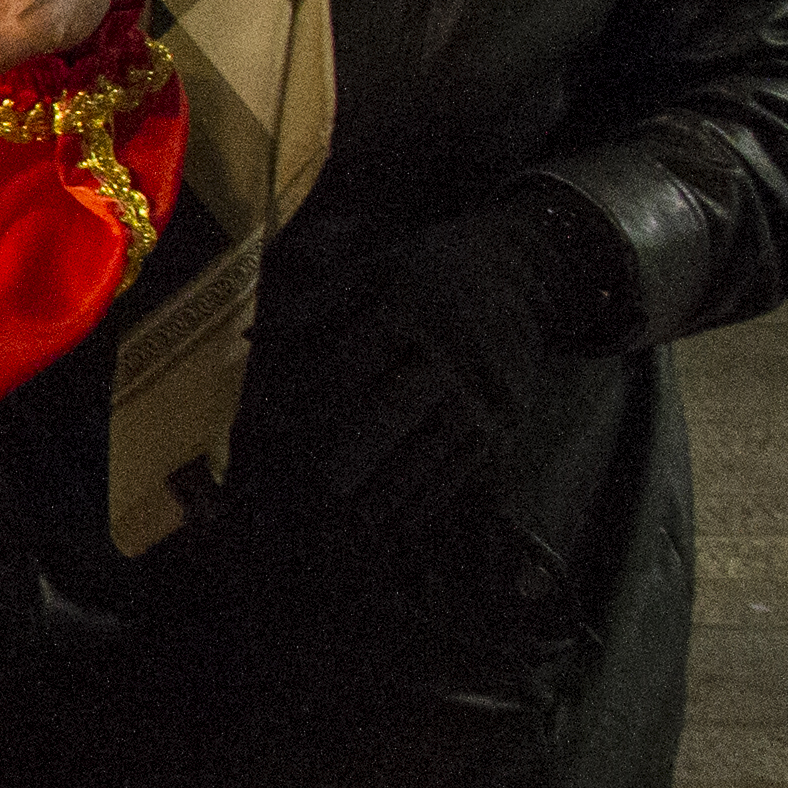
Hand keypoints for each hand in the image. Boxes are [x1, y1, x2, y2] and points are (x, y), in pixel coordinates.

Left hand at [291, 193, 590, 538]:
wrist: (533, 268)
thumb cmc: (435, 266)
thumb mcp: (378, 265)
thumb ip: (320, 301)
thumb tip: (255, 334)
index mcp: (414, 305)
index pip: (356, 358)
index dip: (316, 393)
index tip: (281, 427)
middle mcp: (455, 347)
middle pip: (400, 405)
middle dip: (364, 448)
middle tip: (326, 486)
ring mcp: (488, 384)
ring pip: (437, 443)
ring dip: (397, 485)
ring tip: (357, 522)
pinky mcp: (511, 413)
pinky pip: (470, 461)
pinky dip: (437, 494)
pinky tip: (405, 521)